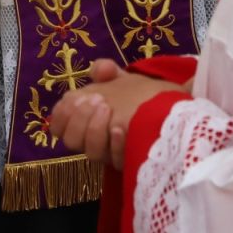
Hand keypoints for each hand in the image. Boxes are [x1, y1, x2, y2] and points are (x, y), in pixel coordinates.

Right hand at [48, 59, 181, 167]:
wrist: (172, 109)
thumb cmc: (142, 95)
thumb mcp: (123, 80)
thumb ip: (107, 71)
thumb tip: (98, 68)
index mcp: (87, 119)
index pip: (60, 126)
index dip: (60, 116)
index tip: (73, 99)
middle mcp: (96, 139)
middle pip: (71, 141)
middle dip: (79, 119)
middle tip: (97, 100)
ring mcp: (112, 153)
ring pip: (91, 153)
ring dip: (95, 130)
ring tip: (109, 109)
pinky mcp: (130, 163)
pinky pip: (117, 160)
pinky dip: (117, 144)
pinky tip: (123, 129)